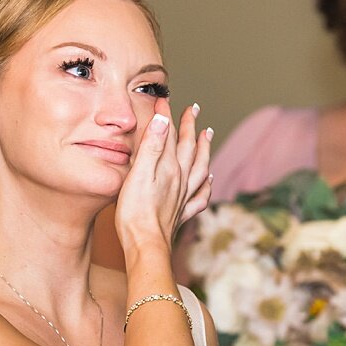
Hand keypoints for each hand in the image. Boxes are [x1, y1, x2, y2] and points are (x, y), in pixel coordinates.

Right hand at [114, 101, 212, 255]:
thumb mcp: (138, 174)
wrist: (145, 246)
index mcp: (169, 168)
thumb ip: (151, 147)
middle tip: (193, 110)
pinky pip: (199, 196)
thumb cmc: (136, 213)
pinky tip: (209, 181)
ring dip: (204, 149)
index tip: (164, 100)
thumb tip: (162, 120)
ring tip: (208, 135)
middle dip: (190, 127)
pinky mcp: (180, 213)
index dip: (167, 116)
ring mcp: (182, 197)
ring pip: (199, 167)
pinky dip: (206, 185)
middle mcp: (180, 180)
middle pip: (188, 148)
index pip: (169, 135)